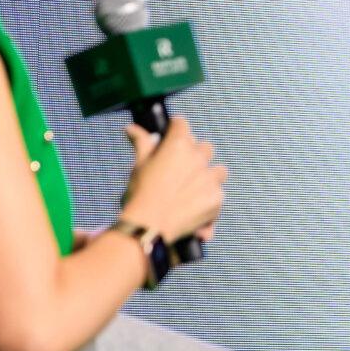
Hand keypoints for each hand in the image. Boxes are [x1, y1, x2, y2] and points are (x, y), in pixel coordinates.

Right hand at [119, 116, 227, 242]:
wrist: (149, 226)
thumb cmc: (140, 193)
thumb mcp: (139, 166)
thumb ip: (140, 143)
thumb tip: (131, 127)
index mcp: (177, 145)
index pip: (181, 124)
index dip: (175, 129)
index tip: (172, 135)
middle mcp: (198, 158)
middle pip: (204, 147)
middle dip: (195, 155)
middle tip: (180, 169)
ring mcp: (210, 179)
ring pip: (218, 171)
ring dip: (209, 177)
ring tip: (192, 191)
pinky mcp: (217, 198)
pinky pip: (218, 194)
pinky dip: (208, 201)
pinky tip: (193, 210)